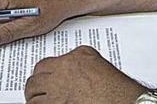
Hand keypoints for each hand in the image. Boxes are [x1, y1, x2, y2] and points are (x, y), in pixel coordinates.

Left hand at [25, 46, 144, 102]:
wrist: (124, 103)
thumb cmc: (117, 90)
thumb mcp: (99, 64)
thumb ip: (81, 61)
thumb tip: (71, 69)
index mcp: (76, 57)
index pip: (47, 63)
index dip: (44, 73)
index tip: (43, 77)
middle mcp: (64, 70)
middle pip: (37, 75)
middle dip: (35, 84)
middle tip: (36, 91)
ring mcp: (59, 89)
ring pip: (32, 91)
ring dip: (33, 97)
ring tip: (36, 101)